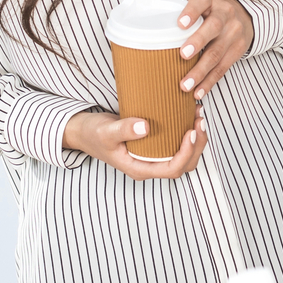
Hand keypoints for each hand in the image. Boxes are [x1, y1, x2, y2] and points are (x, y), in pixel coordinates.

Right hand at [62, 110, 208, 178]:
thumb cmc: (92, 134)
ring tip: (198, 115)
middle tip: (200, 120)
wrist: (83, 131)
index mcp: (140, 168)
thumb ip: (123, 130)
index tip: (190, 132)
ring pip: (184, 155)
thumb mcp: (105, 131)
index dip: (186, 153)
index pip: (172, 169)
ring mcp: (152, 156)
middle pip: (184, 165)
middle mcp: (149, 165)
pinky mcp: (154, 144)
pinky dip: (186, 130)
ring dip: (196, 138)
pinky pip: (176, 143)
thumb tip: (145, 127)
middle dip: (197, 145)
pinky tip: (188, 113)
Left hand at [177, 0, 253, 103]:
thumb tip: (151, 34)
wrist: (244, 16)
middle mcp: (225, 14)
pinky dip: (209, 82)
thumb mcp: (200, 5)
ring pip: (217, 52)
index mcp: (210, 1)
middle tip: (183, 55)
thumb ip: (182, 15)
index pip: (201, 1)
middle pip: (213, 27)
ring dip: (201, 71)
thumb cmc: (211, 12)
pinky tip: (198, 91)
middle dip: (198, 42)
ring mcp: (234, 33)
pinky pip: (223, 68)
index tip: (180, 23)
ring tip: (185, 85)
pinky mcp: (238, 50)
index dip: (191, 11)